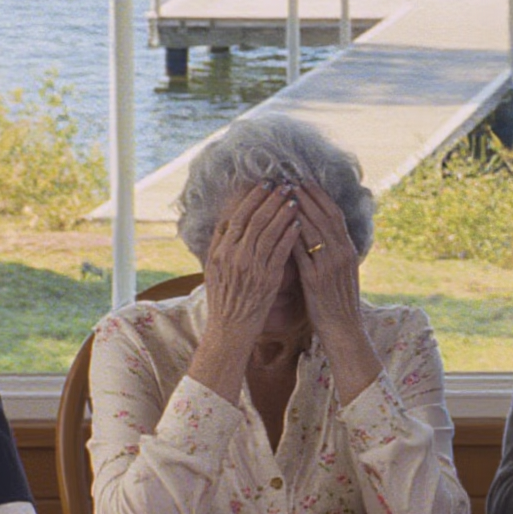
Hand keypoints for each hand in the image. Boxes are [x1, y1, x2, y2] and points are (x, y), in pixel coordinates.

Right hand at [200, 183, 299, 345]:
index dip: (253, 198)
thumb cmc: (224, 300)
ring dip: (283, 213)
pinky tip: (299, 223)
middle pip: (255, 220)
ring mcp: (251, 268)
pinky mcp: (267, 279)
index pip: (238, 216)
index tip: (265, 183)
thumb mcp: (213, 270)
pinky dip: (289, 235)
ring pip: (269, 232)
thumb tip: (227, 220)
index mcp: (220, 252)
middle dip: (271, 199)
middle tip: (284, 184)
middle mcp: (234, 257)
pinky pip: (281, 252)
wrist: (230, 329)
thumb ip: (219, 244)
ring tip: (295, 198)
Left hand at [290, 185, 363, 337]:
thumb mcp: (342, 271)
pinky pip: (302, 253)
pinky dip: (290, 236)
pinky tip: (278, 225)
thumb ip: (333, 251)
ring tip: (281, 195)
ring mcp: (329, 265)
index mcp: (348, 249)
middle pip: (323, 215)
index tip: (305, 181)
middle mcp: (341, 253)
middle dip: (306, 196)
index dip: (320, 195)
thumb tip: (320, 232)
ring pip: (313, 230)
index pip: (334, 214)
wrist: (344, 328)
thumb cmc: (338, 301)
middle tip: (290, 179)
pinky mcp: (316, 279)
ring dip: (296, 210)